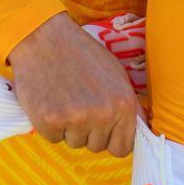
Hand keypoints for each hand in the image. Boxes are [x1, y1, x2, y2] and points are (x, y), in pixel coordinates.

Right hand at [9, 12, 147, 157]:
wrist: (43, 37)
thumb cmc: (81, 53)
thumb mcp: (115, 73)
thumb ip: (127, 105)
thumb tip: (140, 130)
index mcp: (123, 103)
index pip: (123, 147)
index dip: (111, 139)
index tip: (102, 128)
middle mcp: (103, 114)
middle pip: (97, 147)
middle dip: (88, 131)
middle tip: (78, 102)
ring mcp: (76, 119)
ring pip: (75, 143)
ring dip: (69, 128)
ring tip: (64, 98)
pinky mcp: (50, 121)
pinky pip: (53, 138)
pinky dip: (50, 125)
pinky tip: (49, 100)